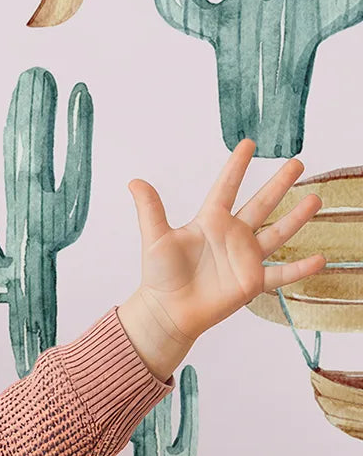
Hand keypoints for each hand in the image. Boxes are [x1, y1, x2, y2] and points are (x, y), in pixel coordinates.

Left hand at [126, 138, 325, 352]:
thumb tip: (134, 181)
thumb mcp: (155, 239)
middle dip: (279, 184)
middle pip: (260, 203)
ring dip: (296, 217)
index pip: (226, 187)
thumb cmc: (159, 276)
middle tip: (297, 162)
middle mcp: (231, 236)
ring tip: (316, 198)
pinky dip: (300, 268)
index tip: (248, 143)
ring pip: (277, 233)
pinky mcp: (251, 282)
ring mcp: (244, 258)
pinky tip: (321, 258)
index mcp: (210, 221)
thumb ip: (150, 210)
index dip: (236, 166)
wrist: (165, 312)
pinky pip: (280, 274)